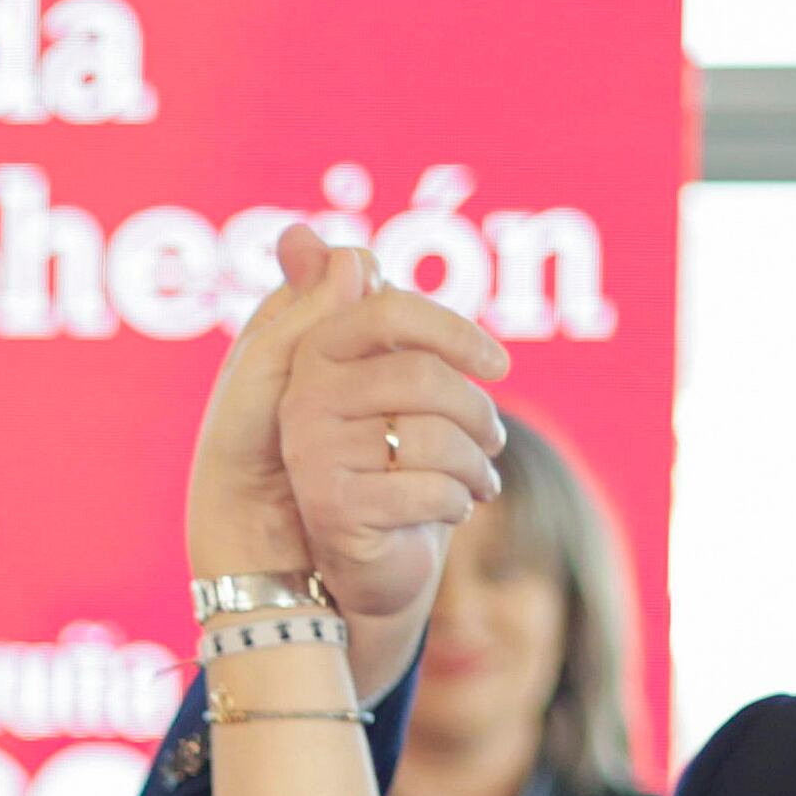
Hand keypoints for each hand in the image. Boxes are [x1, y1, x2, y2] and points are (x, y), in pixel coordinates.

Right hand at [186, 226, 509, 670]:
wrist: (361, 560)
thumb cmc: (381, 457)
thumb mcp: (377, 381)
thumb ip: (353, 308)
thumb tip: (296, 235)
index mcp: (312, 355)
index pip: (387, 310)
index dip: (454, 331)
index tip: (498, 366)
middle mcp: (300, 400)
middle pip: (419, 378)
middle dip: (477, 411)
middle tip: (493, 437)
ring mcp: (311, 456)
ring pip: (431, 436)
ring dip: (475, 463)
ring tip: (479, 478)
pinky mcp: (333, 508)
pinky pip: (428, 488)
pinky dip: (458, 502)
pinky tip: (456, 509)